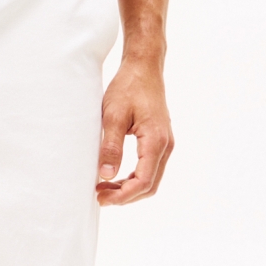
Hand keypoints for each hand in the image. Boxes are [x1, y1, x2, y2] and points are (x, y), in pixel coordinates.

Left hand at [97, 55, 173, 205]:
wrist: (144, 68)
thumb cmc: (128, 87)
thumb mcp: (113, 116)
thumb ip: (111, 146)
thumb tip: (106, 176)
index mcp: (155, 141)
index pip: (143, 181)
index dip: (122, 195)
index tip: (101, 197)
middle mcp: (165, 145)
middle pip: (150, 185)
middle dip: (126, 196)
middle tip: (100, 197)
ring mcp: (165, 143)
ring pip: (151, 178)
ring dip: (130, 188)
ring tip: (104, 188)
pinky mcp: (160, 140)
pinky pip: (150, 167)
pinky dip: (134, 178)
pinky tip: (116, 176)